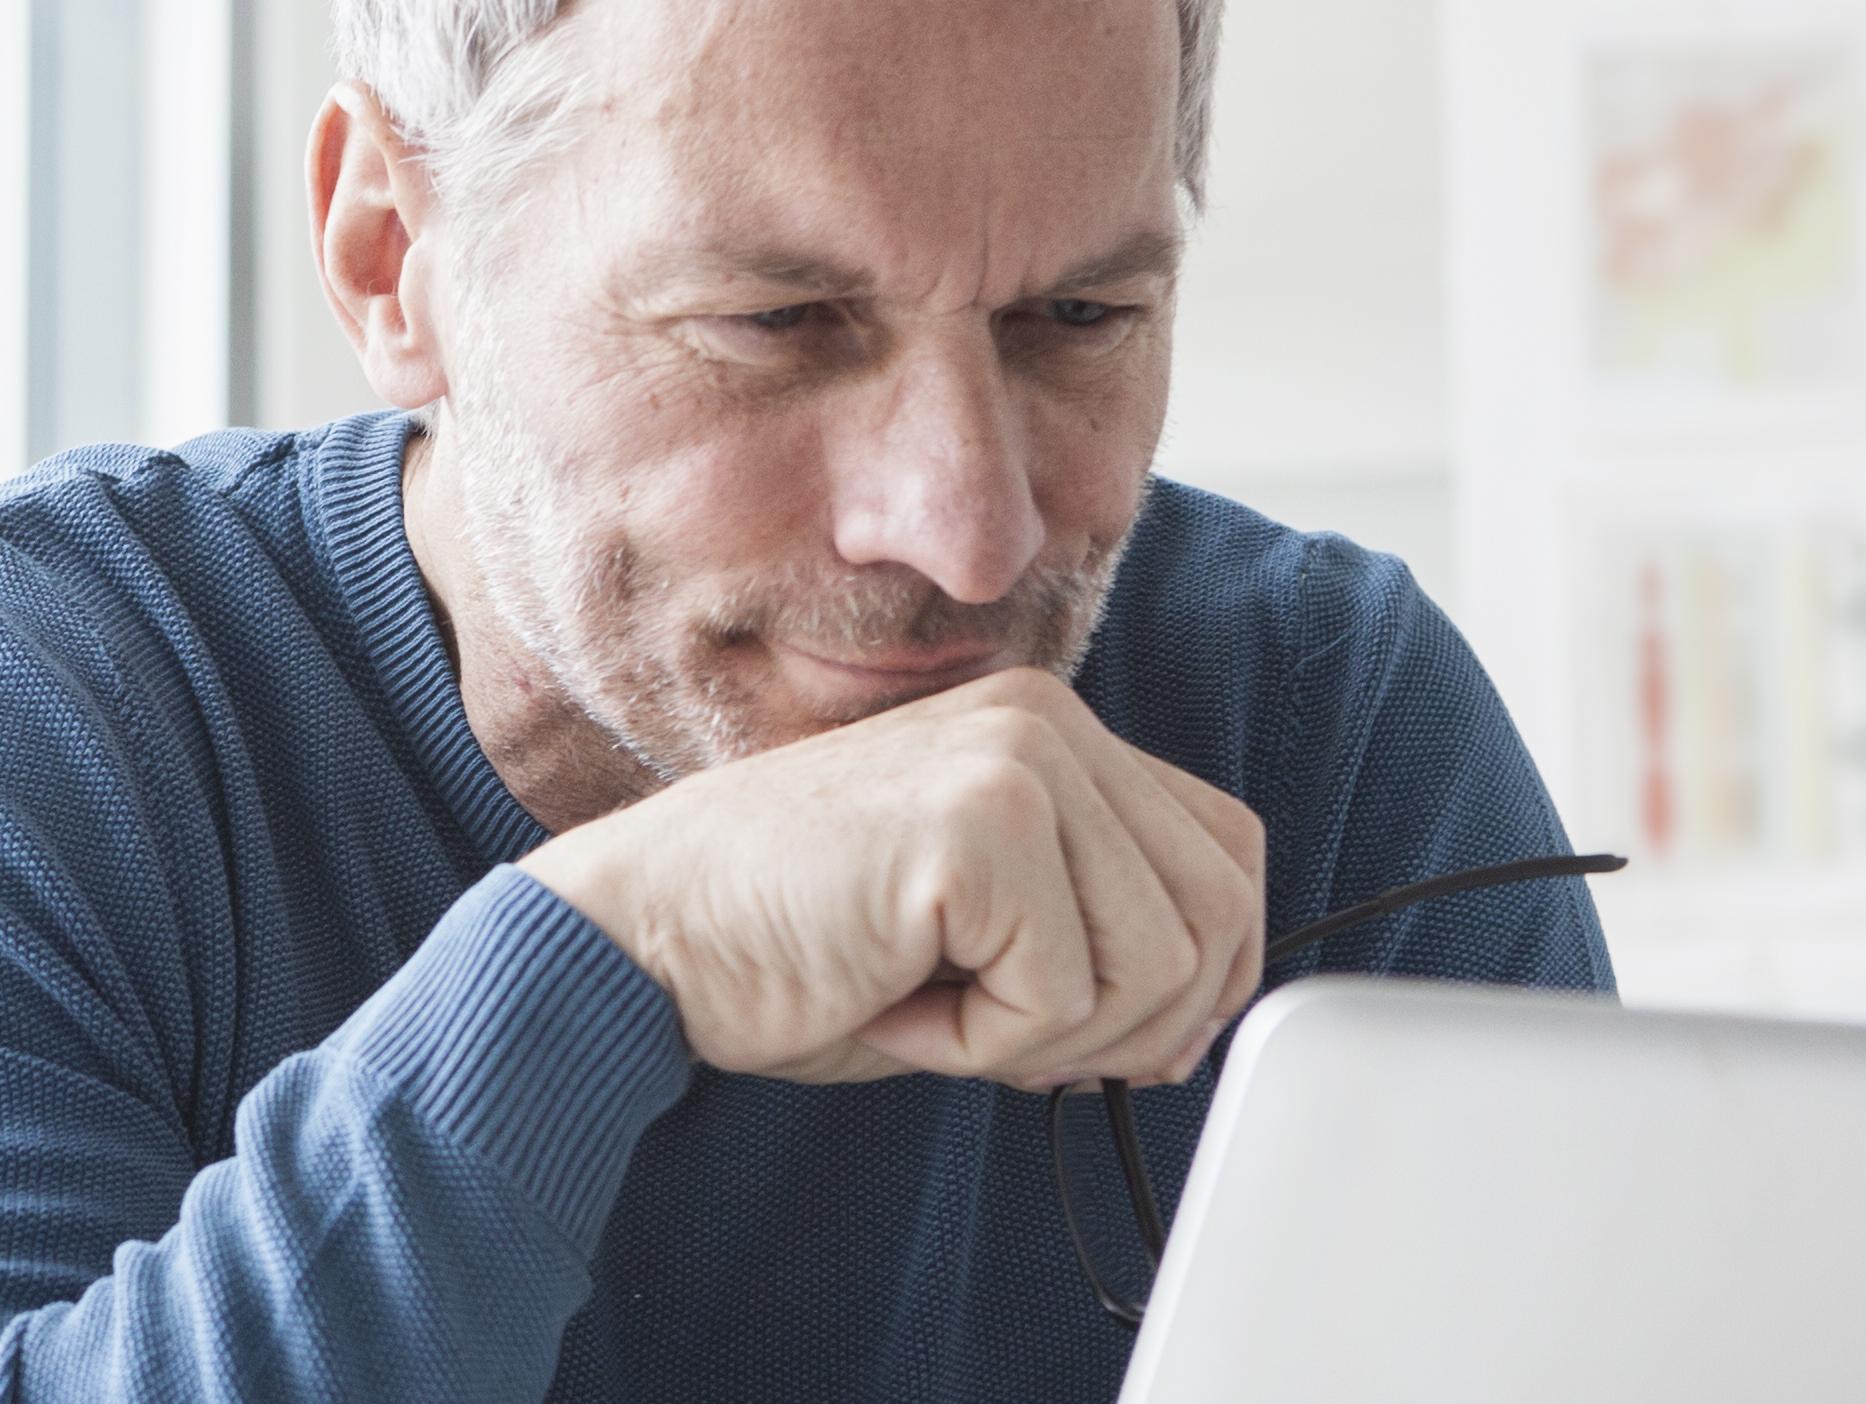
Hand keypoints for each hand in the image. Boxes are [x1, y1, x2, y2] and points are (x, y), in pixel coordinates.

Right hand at [519, 669, 1266, 1089]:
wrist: (638, 940)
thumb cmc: (787, 947)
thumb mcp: (977, 926)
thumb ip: (1094, 931)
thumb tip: (1204, 1019)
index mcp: (1051, 732)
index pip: (1227, 855)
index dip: (1202, 976)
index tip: (1108, 1040)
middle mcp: (1048, 723)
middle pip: (1217, 916)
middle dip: (1134, 1028)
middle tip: (1008, 1044)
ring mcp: (1018, 763)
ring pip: (1158, 967)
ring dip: (1046, 1039)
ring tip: (930, 1007)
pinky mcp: (979, 827)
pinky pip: (1060, 996)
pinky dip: (978, 1046)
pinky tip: (889, 1003)